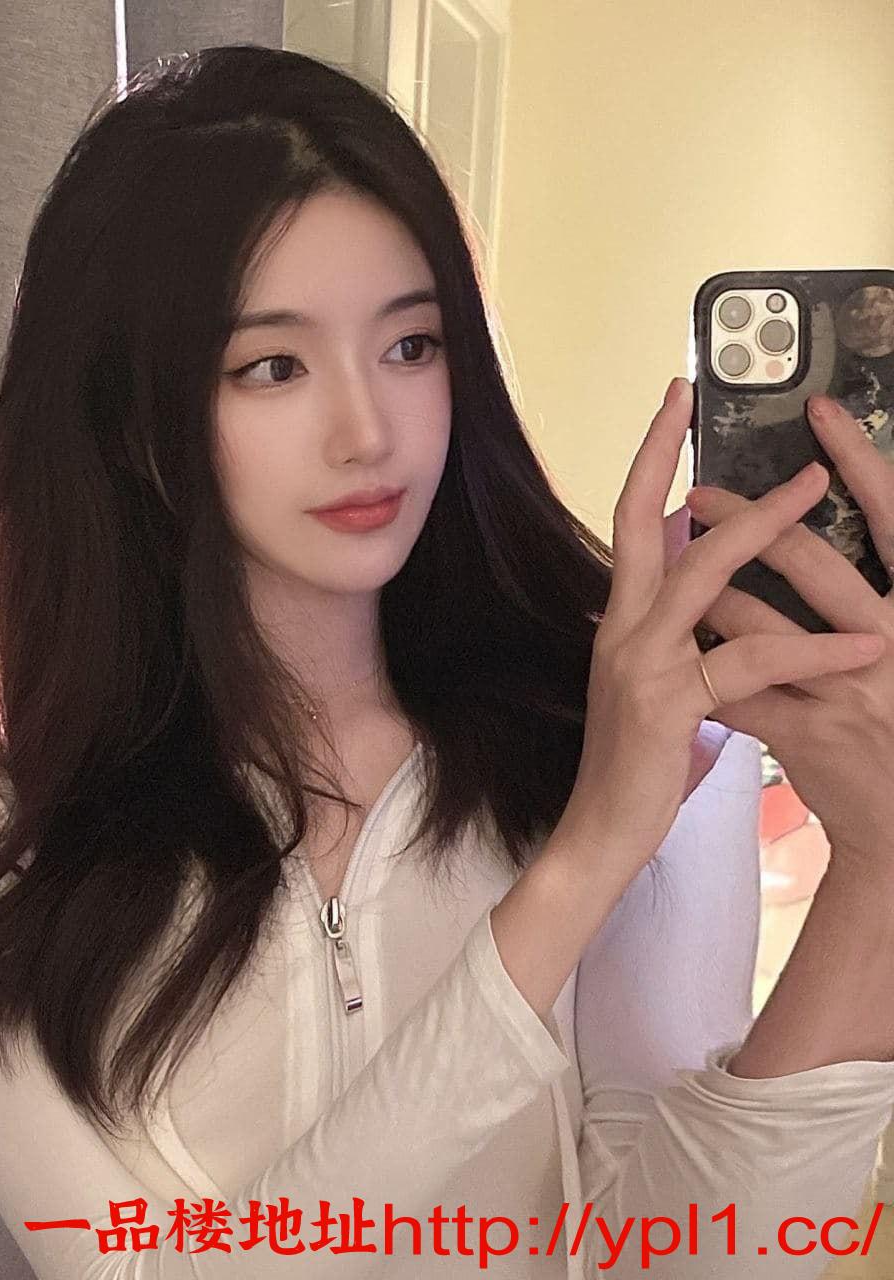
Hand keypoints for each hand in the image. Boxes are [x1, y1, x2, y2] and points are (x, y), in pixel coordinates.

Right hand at [552, 379, 884, 886]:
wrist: (600, 833)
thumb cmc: (635, 762)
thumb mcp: (650, 682)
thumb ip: (669, 628)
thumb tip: (694, 578)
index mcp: (620, 619)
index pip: (630, 521)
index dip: (650, 458)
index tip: (672, 404)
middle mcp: (620, 628)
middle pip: (642, 521)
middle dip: (674, 454)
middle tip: (697, 398)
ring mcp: (640, 661)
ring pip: (702, 575)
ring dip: (765, 525)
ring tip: (816, 485)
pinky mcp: (668, 702)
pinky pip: (750, 660)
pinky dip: (815, 648)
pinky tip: (867, 644)